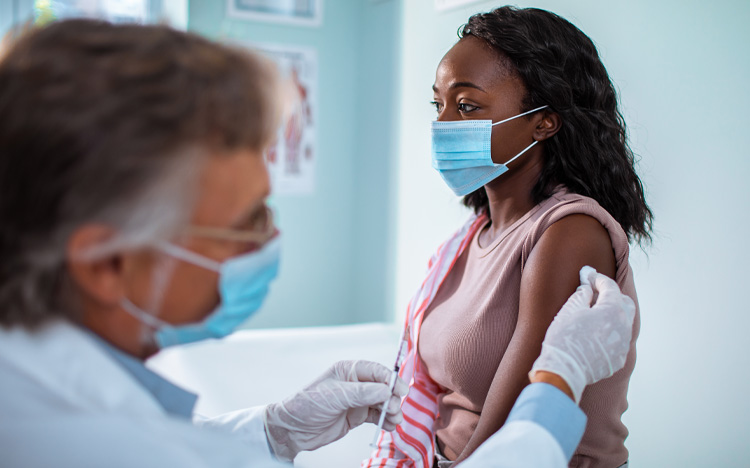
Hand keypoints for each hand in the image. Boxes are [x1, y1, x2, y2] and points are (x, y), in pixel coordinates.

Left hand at [263, 360, 407, 461]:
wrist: (292, 430)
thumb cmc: (306, 405)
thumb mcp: (334, 396)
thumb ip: (362, 393)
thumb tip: (386, 390)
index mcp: (347, 370)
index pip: (375, 371)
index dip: (390, 379)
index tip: (400, 390)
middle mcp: (354, 384)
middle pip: (382, 387)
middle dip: (391, 397)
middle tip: (394, 408)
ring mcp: (356, 400)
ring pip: (382, 402)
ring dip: (391, 410)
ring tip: (394, 420)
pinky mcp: (356, 416)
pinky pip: (376, 416)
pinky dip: (385, 420)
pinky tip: (389, 425)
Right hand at [529, 266, 635, 403]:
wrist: (563, 372)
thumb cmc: (564, 338)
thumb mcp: (569, 310)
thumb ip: (582, 294)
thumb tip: (587, 287)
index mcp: (613, 310)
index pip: (610, 286)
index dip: (598, 278)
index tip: (588, 275)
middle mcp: (623, 327)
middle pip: (624, 303)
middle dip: (611, 295)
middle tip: (594, 292)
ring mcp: (623, 345)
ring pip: (622, 323)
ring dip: (611, 314)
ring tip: (593, 313)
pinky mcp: (618, 359)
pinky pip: (617, 340)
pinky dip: (609, 332)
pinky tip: (593, 333)